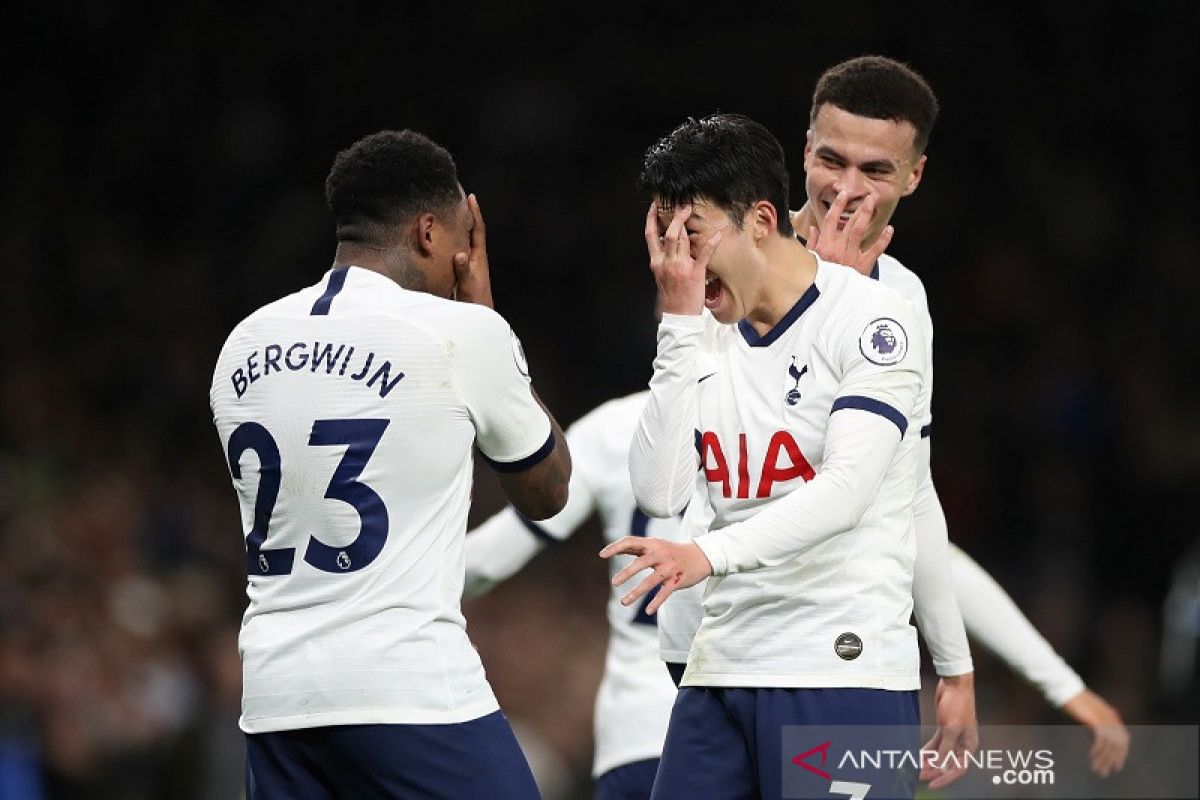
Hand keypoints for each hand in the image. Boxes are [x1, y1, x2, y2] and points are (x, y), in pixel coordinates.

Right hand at [453, 193, 493, 307]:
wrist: (479, 316)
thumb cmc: (476, 302)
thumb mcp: (468, 285)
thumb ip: (463, 270)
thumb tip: (460, 254)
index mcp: (479, 257)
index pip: (478, 230)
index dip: (475, 213)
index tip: (471, 198)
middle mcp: (475, 257)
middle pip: (472, 231)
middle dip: (466, 216)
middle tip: (457, 201)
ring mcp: (469, 263)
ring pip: (464, 240)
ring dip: (458, 228)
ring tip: (448, 215)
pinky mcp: (462, 270)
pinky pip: (457, 250)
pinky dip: (451, 241)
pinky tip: (442, 240)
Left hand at [599, 536, 712, 613]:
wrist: (701, 556)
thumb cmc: (672, 551)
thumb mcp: (656, 545)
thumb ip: (637, 548)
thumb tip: (614, 549)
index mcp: (652, 544)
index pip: (630, 542)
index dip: (615, 547)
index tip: (602, 554)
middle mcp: (660, 554)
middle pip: (640, 563)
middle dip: (626, 573)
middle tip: (614, 583)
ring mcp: (669, 568)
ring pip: (651, 581)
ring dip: (636, 592)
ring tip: (623, 602)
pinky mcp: (677, 580)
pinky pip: (665, 593)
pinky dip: (656, 602)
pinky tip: (648, 610)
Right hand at [644, 202, 720, 315]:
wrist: (678, 316)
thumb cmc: (671, 296)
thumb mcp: (661, 276)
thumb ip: (662, 259)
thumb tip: (665, 242)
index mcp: (656, 262)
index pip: (650, 236)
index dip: (651, 218)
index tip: (654, 207)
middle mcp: (666, 262)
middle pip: (669, 234)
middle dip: (676, 217)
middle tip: (683, 207)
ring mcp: (680, 267)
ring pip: (681, 240)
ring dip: (687, 224)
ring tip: (691, 213)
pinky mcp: (695, 273)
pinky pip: (703, 255)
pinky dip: (711, 243)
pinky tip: (717, 235)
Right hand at [805, 190, 892, 273]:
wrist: (828, 301)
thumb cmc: (817, 281)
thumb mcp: (809, 261)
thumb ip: (812, 245)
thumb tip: (813, 230)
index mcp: (824, 246)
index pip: (830, 221)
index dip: (837, 206)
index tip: (843, 195)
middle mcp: (838, 249)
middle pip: (849, 223)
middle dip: (860, 207)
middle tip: (869, 196)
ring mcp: (851, 257)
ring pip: (860, 231)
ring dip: (867, 216)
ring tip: (874, 203)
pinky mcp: (862, 266)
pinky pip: (875, 251)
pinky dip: (883, 240)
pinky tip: (889, 230)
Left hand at [919, 672, 978, 789]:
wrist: (954, 684)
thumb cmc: (958, 704)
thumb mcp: (950, 729)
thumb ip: (945, 750)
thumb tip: (939, 767)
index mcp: (969, 746)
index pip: (958, 769)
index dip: (945, 778)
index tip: (931, 784)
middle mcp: (962, 743)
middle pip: (947, 763)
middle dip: (933, 770)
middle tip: (918, 775)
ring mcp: (952, 736)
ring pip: (939, 754)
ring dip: (928, 761)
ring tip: (915, 768)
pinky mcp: (944, 728)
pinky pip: (935, 744)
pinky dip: (927, 751)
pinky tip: (917, 755)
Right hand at [1060, 689, 1129, 776]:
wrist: (1065, 690)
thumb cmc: (1073, 702)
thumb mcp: (1088, 715)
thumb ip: (1095, 726)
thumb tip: (1097, 740)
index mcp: (1113, 716)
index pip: (1124, 740)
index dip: (1121, 755)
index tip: (1116, 767)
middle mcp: (1112, 718)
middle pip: (1119, 744)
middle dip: (1112, 760)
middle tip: (1104, 772)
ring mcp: (1105, 719)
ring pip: (1110, 745)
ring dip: (1103, 759)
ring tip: (1096, 769)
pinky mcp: (1096, 720)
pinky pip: (1101, 740)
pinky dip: (1097, 750)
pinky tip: (1091, 757)